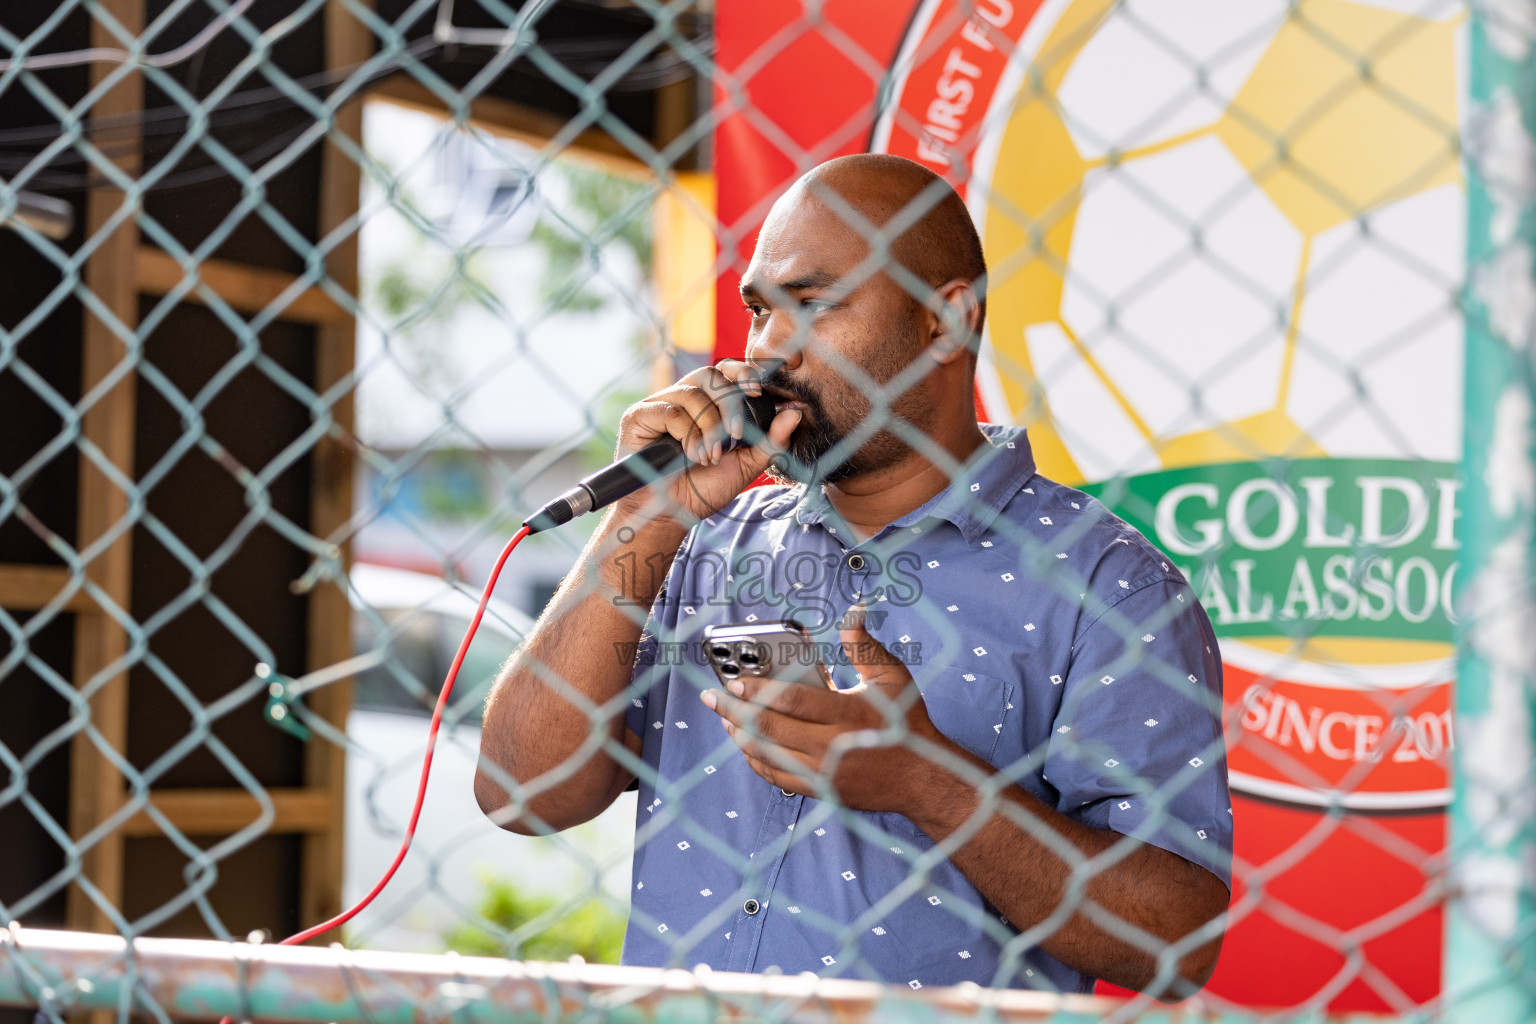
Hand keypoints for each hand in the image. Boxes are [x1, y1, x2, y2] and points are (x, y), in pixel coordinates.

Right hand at [613, 360, 801, 525]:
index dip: (743, 373)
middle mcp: (683, 397)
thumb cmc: (703, 489)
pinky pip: (670, 411)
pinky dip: (688, 433)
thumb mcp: (745, 465)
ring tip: (712, 455)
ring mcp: (659, 404)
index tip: (759, 390)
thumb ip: (770, 441)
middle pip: (711, 374)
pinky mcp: (638, 416)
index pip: (726, 372)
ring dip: (710, 425)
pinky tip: (693, 456)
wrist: (670, 515)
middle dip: (730, 403)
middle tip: (737, 435)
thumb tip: (795, 412)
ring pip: (693, 392)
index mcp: (707, 403)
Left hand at [700, 616, 946, 811]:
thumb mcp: (892, 676)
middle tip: (713, 696)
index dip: (758, 690)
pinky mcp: (820, 789)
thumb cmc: (906, 722)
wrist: (920, 778)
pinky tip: (746, 744)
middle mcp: (831, 746)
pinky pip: (777, 777)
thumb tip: (854, 610)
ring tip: (725, 716)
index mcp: (847, 713)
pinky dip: (756, 760)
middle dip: (735, 710)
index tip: (733, 679)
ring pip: (767, 755)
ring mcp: (823, 772)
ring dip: (740, 735)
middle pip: (770, 729)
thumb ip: (865, 645)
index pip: (792, 701)